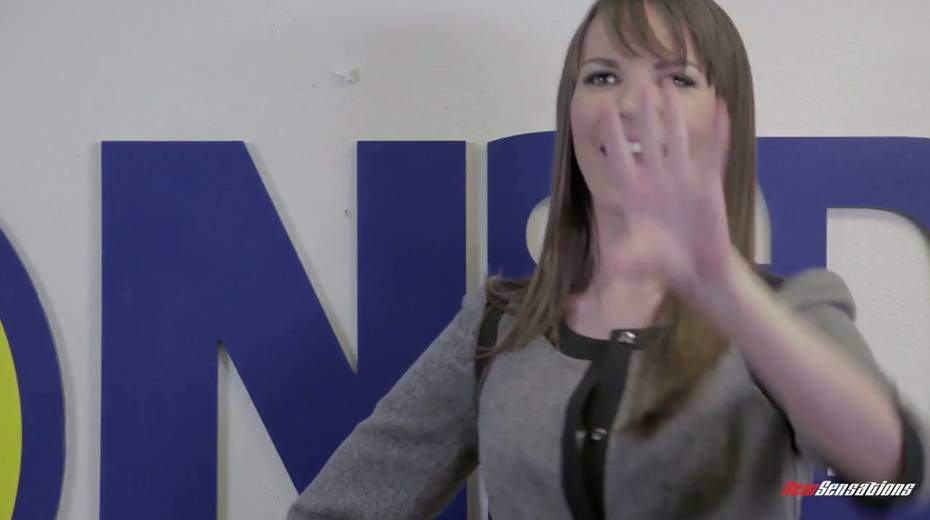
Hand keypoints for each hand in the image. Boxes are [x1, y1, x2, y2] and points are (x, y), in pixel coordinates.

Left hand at [598, 79, 734, 298]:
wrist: (695, 269)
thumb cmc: (663, 262)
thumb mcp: (640, 261)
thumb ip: (628, 260)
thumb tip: (614, 266)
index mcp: (636, 194)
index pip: (620, 159)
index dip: (612, 137)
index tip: (602, 111)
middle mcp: (658, 180)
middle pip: (649, 140)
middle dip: (645, 113)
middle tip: (640, 83)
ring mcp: (683, 178)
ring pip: (678, 139)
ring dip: (674, 114)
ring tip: (671, 85)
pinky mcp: (708, 183)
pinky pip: (714, 153)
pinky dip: (719, 131)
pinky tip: (722, 108)